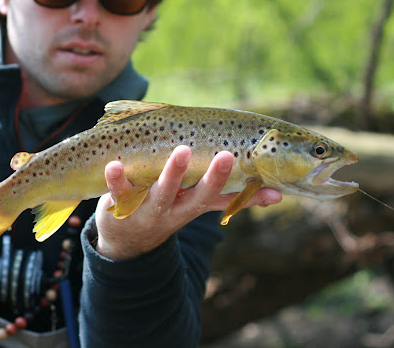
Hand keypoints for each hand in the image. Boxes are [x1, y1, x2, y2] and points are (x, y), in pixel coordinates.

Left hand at [94, 145, 281, 260]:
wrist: (126, 242)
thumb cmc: (170, 209)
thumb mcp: (199, 207)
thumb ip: (234, 199)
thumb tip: (278, 194)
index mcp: (194, 206)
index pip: (221, 198)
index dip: (243, 193)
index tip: (266, 182)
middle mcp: (175, 209)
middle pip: (196, 195)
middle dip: (212, 178)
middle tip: (225, 156)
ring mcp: (148, 208)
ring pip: (161, 192)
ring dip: (171, 174)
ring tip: (181, 152)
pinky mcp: (120, 204)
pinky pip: (118, 191)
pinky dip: (116, 179)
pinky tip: (115, 164)